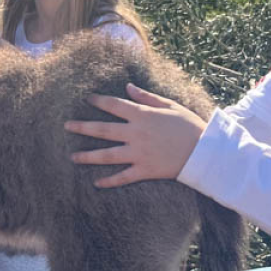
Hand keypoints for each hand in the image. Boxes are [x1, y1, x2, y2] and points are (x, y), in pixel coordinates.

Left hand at [65, 83, 207, 187]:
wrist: (205, 151)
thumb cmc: (189, 125)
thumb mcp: (169, 105)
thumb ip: (146, 97)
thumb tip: (128, 86)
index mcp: (142, 115)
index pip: (114, 105)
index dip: (98, 101)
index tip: (87, 99)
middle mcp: (136, 133)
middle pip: (103, 130)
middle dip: (83, 127)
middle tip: (66, 126)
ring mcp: (139, 153)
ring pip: (107, 155)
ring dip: (88, 156)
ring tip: (73, 157)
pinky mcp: (145, 170)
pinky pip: (123, 177)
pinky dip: (109, 181)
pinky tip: (96, 183)